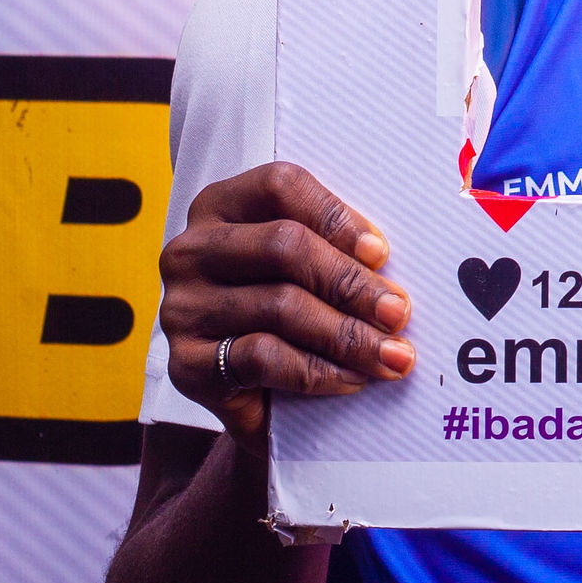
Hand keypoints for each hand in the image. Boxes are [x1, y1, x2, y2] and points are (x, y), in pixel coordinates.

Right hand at [156, 163, 414, 441]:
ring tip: (390, 354)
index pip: (280, 187)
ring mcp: (183, 307)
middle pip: (283, 246)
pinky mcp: (186, 363)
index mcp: (221, 206)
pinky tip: (352, 378)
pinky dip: (318, 370)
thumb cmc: (287, 313)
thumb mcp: (304, 268)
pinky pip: (262, 358)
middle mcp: (192, 250)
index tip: (381, 252)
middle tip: (398, 312)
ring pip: (279, 306)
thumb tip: (393, 269)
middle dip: (352, 283)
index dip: (336, 216)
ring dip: (347, 334)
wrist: (250, 396)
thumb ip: (334, 251)